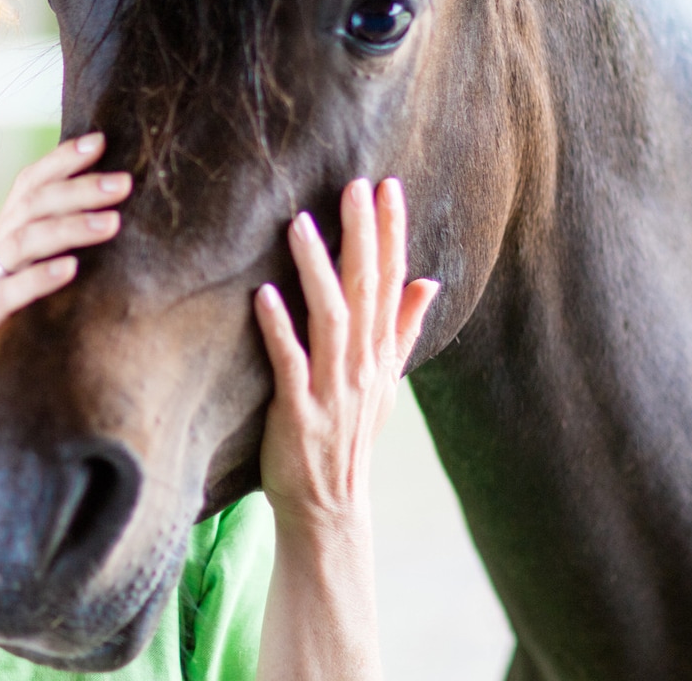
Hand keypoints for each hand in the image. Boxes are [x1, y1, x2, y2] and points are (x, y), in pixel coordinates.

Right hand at [0, 132, 129, 412]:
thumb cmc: (6, 340)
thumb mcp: (33, 290)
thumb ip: (59, 255)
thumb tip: (117, 221)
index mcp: (2, 241)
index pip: (29, 186)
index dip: (61, 160)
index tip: (102, 141)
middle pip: (30, 208)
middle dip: (78, 190)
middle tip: (124, 183)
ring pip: (20, 243)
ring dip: (68, 228)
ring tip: (111, 224)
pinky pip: (6, 296)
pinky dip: (39, 278)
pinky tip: (70, 269)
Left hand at [254, 177, 439, 525]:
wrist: (329, 506)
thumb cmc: (349, 436)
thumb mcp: (386, 381)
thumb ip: (403, 327)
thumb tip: (429, 279)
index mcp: (380, 353)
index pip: (393, 281)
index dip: (392, 233)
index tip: (388, 185)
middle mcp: (362, 365)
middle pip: (366, 289)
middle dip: (362, 235)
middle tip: (353, 185)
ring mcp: (332, 388)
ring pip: (329, 317)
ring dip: (315, 269)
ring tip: (299, 223)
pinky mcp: (299, 411)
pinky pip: (289, 363)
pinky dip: (279, 328)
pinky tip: (263, 295)